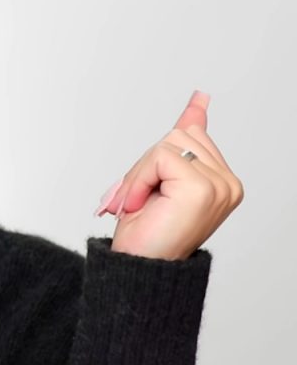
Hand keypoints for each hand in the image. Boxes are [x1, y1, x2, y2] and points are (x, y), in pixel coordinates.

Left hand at [95, 91, 243, 259]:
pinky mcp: (203, 188)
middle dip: (146, 164)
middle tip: (137, 198)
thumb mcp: (158, 178)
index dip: (183, 125)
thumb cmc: (146, 231)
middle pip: (177, 135)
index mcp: (221, 180)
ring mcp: (219, 185)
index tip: (199, 97)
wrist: (138, 267)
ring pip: (166, 144)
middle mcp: (227, 182)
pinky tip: (141, 204)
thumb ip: (179, 143)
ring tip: (140, 204)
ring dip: (140, 174)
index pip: (194, 134)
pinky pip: (160, 156)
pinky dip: (140, 178)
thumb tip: (200, 99)